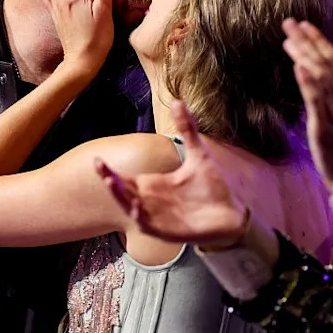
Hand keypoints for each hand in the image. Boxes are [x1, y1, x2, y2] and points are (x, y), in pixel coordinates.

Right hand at [95, 100, 247, 246]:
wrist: (234, 211)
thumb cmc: (213, 185)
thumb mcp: (198, 153)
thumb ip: (187, 128)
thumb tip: (177, 100)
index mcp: (155, 184)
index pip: (126, 179)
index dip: (110, 172)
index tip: (98, 160)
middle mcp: (153, 201)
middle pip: (124, 194)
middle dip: (112, 184)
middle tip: (102, 171)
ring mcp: (160, 218)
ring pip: (133, 210)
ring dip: (122, 199)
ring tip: (113, 184)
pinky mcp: (170, 232)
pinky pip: (150, 227)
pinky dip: (141, 218)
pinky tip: (136, 208)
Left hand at [282, 19, 332, 188]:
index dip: (319, 40)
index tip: (304, 25)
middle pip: (324, 62)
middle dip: (306, 40)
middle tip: (288, 23)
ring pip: (318, 76)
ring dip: (301, 55)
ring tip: (286, 38)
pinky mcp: (324, 124)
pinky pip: (315, 99)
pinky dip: (307, 82)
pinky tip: (297, 67)